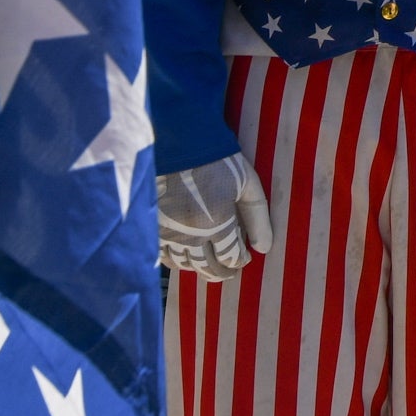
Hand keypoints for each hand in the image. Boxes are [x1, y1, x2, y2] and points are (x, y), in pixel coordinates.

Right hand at [156, 151, 275, 279]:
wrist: (176, 143)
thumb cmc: (216, 160)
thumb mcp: (247, 184)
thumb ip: (258, 217)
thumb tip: (264, 247)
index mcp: (217, 225)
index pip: (231, 258)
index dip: (240, 261)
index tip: (243, 257)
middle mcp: (191, 235)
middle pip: (208, 268)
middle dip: (223, 272)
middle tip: (229, 270)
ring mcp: (168, 233)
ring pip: (186, 265)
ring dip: (200, 268)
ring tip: (209, 265)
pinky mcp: (152, 228)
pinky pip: (163, 256)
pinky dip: (177, 261)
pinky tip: (185, 256)